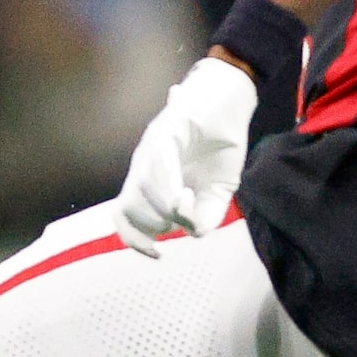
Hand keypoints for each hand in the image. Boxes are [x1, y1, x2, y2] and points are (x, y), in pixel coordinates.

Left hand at [113, 55, 255, 255]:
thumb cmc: (221, 145)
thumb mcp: (221, 191)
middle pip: (129, 211)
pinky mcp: (163, 132)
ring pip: (139, 191)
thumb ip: (207, 216)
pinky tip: (183, 193)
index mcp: (152, 184)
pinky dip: (165, 186)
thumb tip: (193, 232)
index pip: (124, 218)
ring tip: (189, 197)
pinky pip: (155, 164)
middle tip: (185, 210)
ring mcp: (149, 150)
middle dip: (157, 223)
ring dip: (163, 207)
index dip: (135, 241)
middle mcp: (143, 168)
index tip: (158, 255)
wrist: (231, 101)